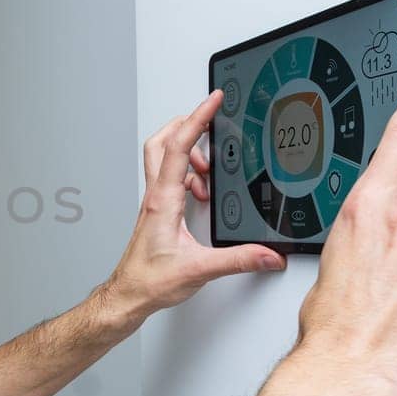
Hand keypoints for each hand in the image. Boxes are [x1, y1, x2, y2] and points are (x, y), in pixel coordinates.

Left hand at [102, 91, 285, 320]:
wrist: (128, 295)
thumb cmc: (149, 281)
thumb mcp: (200, 269)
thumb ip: (238, 260)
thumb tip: (268, 253)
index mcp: (163, 200)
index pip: (180, 147)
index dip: (198, 119)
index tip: (213, 100)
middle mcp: (156, 196)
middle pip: (163, 141)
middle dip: (188, 123)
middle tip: (211, 118)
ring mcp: (154, 202)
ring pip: (164, 159)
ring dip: (189, 153)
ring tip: (212, 168)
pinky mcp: (157, 212)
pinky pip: (170, 180)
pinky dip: (188, 175)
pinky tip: (201, 193)